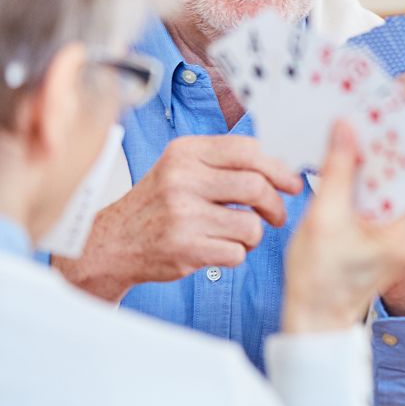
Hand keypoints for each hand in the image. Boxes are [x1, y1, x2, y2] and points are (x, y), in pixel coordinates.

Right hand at [57, 135, 301, 301]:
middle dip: (275, 205)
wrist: (112, 242)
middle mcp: (182, 180)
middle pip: (256, 187)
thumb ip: (225, 162)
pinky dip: (235, 254)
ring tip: (238, 235)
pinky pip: (237, 253)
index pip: (247, 150)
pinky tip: (218, 249)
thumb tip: (282, 170)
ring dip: (254, 235)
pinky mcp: (184, 248)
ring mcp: (182, 215)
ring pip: (251, 225)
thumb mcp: (182, 168)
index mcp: (185, 153)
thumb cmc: (157, 205)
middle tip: (275, 215)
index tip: (291, 184)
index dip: (278, 169)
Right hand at [281, 122, 404, 332]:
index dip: (393, 142)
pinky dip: (370, 181)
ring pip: (396, 185)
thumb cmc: (316, 279)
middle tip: (363, 120)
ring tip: (353, 137)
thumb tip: (346, 126)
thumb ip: (337, 169)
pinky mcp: (395, 237)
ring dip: (375, 163)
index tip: (376, 115)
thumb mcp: (323, 217)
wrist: (316, 320)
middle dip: (383, 149)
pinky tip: (350, 165)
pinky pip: (387, 198)